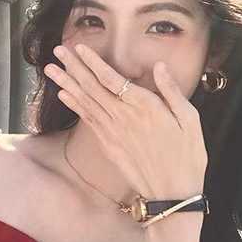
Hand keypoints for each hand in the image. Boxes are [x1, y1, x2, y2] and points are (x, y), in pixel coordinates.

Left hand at [44, 42, 207, 200]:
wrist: (173, 193)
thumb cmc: (187, 156)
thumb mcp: (190, 120)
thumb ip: (172, 91)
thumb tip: (159, 67)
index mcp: (145, 107)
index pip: (112, 79)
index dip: (93, 62)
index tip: (79, 48)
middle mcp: (124, 118)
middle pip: (93, 87)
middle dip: (74, 67)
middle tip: (58, 51)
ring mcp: (113, 133)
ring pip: (85, 103)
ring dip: (67, 84)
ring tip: (50, 70)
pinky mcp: (109, 146)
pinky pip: (88, 121)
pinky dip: (75, 106)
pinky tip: (64, 95)